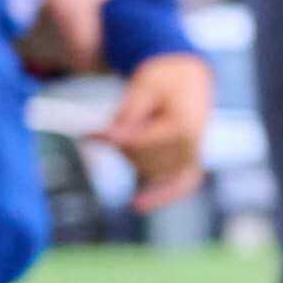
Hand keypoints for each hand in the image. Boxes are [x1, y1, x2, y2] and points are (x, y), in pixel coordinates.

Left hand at [102, 50, 214, 206]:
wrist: (190, 78)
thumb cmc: (166, 79)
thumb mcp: (144, 86)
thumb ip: (128, 113)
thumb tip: (108, 136)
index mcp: (183, 125)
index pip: (141, 142)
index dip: (115, 137)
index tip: (91, 134)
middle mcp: (191, 147)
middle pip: (142, 160)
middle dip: (122, 143)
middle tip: (111, 124)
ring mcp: (192, 158)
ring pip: (149, 171)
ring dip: (132, 156)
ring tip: (133, 130)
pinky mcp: (190, 166)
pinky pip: (178, 187)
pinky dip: (160, 196)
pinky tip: (138, 204)